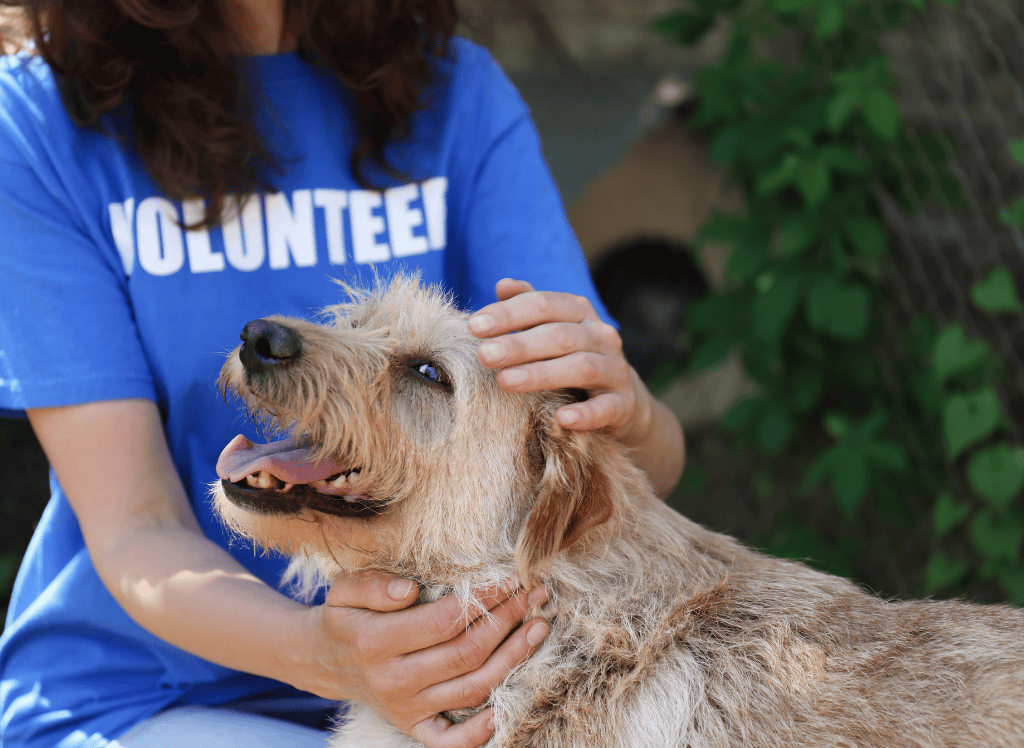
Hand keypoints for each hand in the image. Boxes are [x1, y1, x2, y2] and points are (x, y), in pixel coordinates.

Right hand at [299, 570, 548, 747]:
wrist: (326, 661)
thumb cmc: (346, 615)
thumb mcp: (344, 588)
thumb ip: (373, 584)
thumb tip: (408, 589)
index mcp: (375, 641)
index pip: (444, 620)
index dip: (483, 599)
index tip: (511, 578)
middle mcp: (392, 679)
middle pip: (465, 653)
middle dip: (507, 620)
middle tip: (535, 595)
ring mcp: (405, 708)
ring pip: (471, 689)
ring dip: (512, 659)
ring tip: (538, 628)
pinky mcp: (413, 727)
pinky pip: (450, 741)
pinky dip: (480, 732)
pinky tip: (506, 708)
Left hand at [469, 279, 652, 445]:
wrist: (624, 399)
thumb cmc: (572, 358)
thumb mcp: (552, 329)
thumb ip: (528, 308)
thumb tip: (503, 284)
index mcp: (579, 312)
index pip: (543, 305)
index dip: (508, 314)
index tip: (474, 326)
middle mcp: (601, 336)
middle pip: (559, 335)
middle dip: (519, 345)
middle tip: (484, 355)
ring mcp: (615, 370)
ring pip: (581, 367)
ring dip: (541, 374)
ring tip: (505, 382)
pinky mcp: (624, 404)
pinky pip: (606, 408)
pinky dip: (585, 413)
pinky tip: (561, 418)